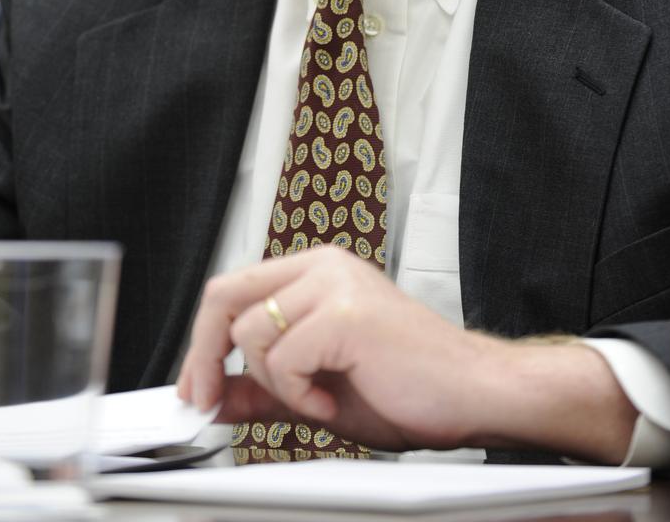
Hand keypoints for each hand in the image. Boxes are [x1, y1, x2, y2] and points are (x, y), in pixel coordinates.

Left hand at [177, 247, 637, 461]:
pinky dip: (300, 395)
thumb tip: (215, 395)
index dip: (202, 342)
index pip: (232, 290)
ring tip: (318, 401)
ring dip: (276, 385)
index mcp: (315, 273)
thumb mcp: (318, 390)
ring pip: (252, 334)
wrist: (474, 392)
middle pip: (225, 296)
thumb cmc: (410, 386)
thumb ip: (264, 388)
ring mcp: (335, 283)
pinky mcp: (347, 311)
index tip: (195, 387)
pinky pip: (285, 357)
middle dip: (206, 355)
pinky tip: (333, 404)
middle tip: (208, 400)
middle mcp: (323, 266)